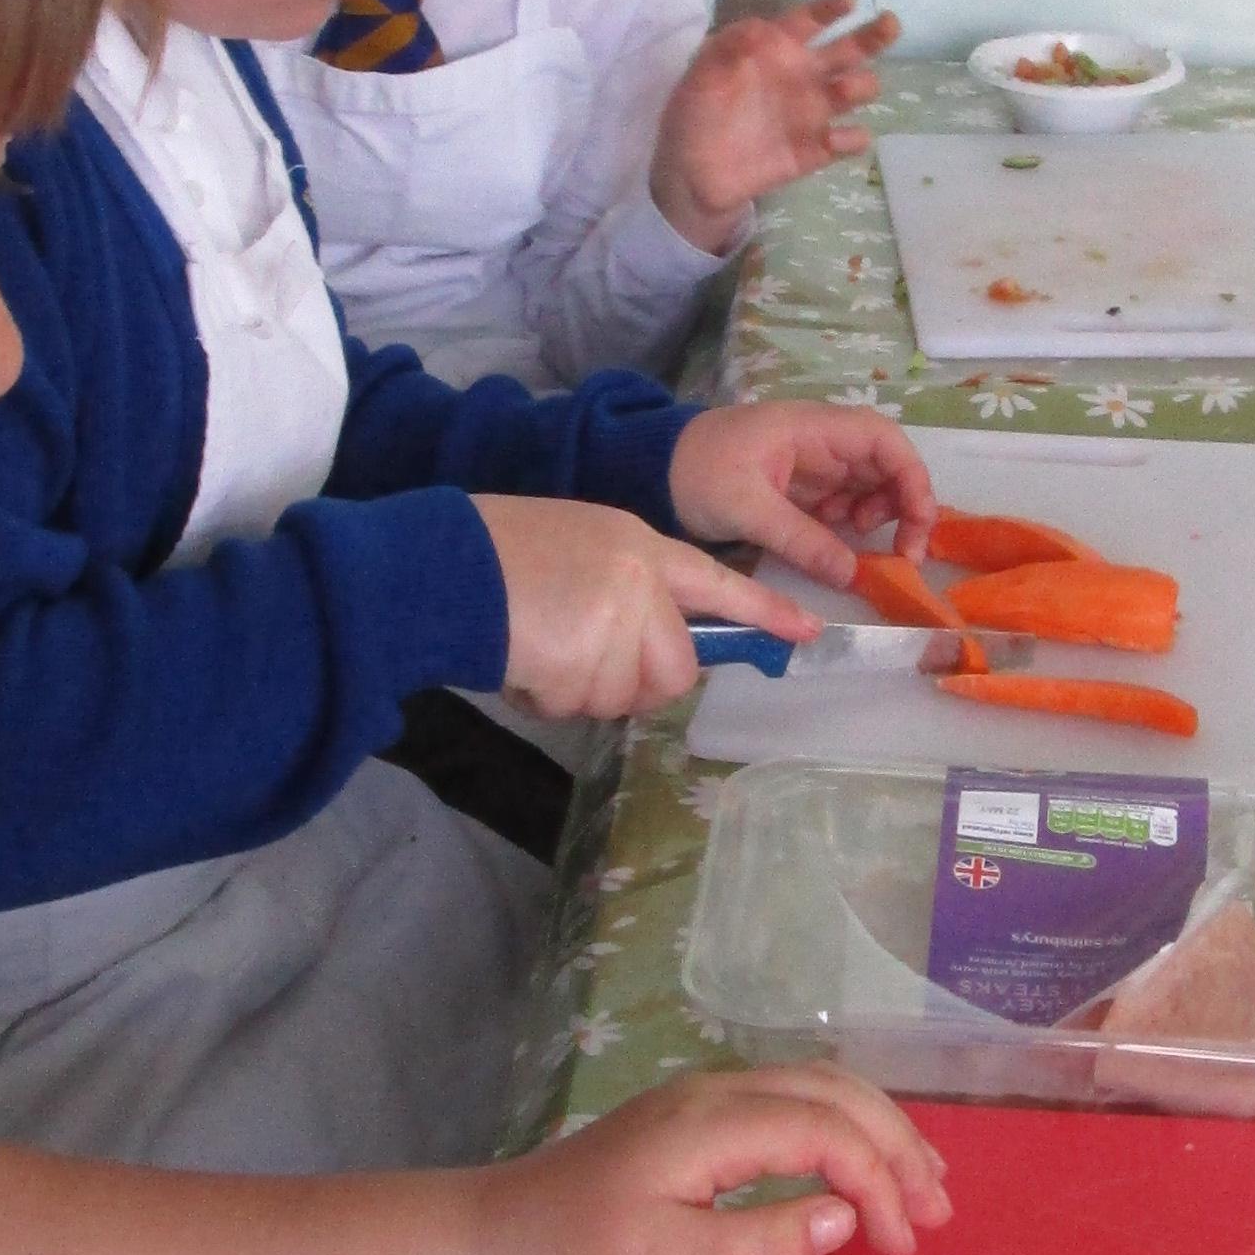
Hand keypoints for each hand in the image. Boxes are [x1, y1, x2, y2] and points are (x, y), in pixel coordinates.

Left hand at [469, 1065, 951, 1254]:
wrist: (485, 1236)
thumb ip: (759, 1239)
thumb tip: (845, 1219)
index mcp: (709, 1123)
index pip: (827, 1133)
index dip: (879, 1184)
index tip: (904, 1248)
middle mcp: (714, 1092)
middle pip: (836, 1093)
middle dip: (898, 1147)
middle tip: (939, 1214)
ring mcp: (704, 1099)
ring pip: (817, 1089)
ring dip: (877, 1133)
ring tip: (922, 1190)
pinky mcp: (696, 1118)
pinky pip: (791, 1103)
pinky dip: (841, 1131)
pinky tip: (857, 1172)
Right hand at [472, 495, 804, 716]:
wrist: (446, 564)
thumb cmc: (501, 552)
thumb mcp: (580, 548)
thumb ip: (625, 589)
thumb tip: (639, 648)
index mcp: (640, 546)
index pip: (716, 582)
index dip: (763, 610)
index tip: (807, 633)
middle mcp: (641, 586)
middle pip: (673, 671)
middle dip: (631, 681)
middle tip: (578, 656)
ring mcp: (617, 626)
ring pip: (622, 697)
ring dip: (579, 689)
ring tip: (538, 643)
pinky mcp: (587, 665)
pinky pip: (580, 708)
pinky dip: (549, 697)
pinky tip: (522, 657)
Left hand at [651, 0, 900, 251]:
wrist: (692, 173)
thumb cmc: (696, 113)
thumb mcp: (701, 77)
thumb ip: (727, 49)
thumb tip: (759, 27)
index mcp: (778, 49)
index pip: (810, 20)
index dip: (829, 8)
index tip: (848, 1)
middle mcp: (804, 75)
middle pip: (850, 50)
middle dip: (873, 36)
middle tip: (890, 24)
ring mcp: (814, 113)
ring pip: (856, 90)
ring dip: (860, 86)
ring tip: (846, 89)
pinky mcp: (816, 150)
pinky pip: (849, 140)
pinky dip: (852, 138)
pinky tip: (836, 139)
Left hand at [668, 398, 935, 586]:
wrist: (655, 471)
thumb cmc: (698, 473)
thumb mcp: (747, 508)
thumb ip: (801, 540)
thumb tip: (851, 575)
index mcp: (814, 428)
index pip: (885, 441)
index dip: (913, 481)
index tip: (916, 528)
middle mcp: (825, 441)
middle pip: (888, 465)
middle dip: (903, 507)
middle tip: (900, 554)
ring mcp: (816, 464)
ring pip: (871, 487)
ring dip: (877, 519)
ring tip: (853, 545)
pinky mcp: (805, 488)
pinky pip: (845, 505)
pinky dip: (850, 528)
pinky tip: (831, 544)